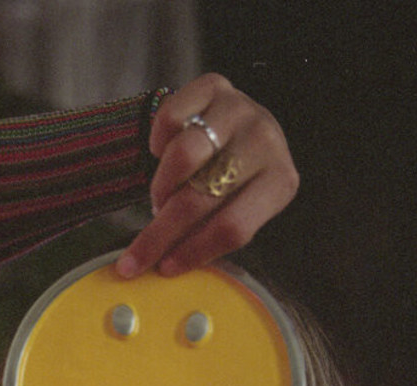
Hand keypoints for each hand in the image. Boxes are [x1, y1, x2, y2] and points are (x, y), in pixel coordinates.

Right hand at [117, 74, 297, 277]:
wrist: (244, 126)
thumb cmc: (239, 179)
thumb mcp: (242, 209)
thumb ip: (214, 234)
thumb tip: (165, 265)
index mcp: (280, 183)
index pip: (231, 228)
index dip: (193, 252)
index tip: (164, 269)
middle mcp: (265, 141)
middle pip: (201, 198)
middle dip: (161, 233)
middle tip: (136, 257)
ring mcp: (240, 109)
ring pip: (182, 157)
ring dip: (160, 188)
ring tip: (159, 200)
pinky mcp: (215, 85)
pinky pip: (169, 117)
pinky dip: (158, 142)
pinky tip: (162, 154)